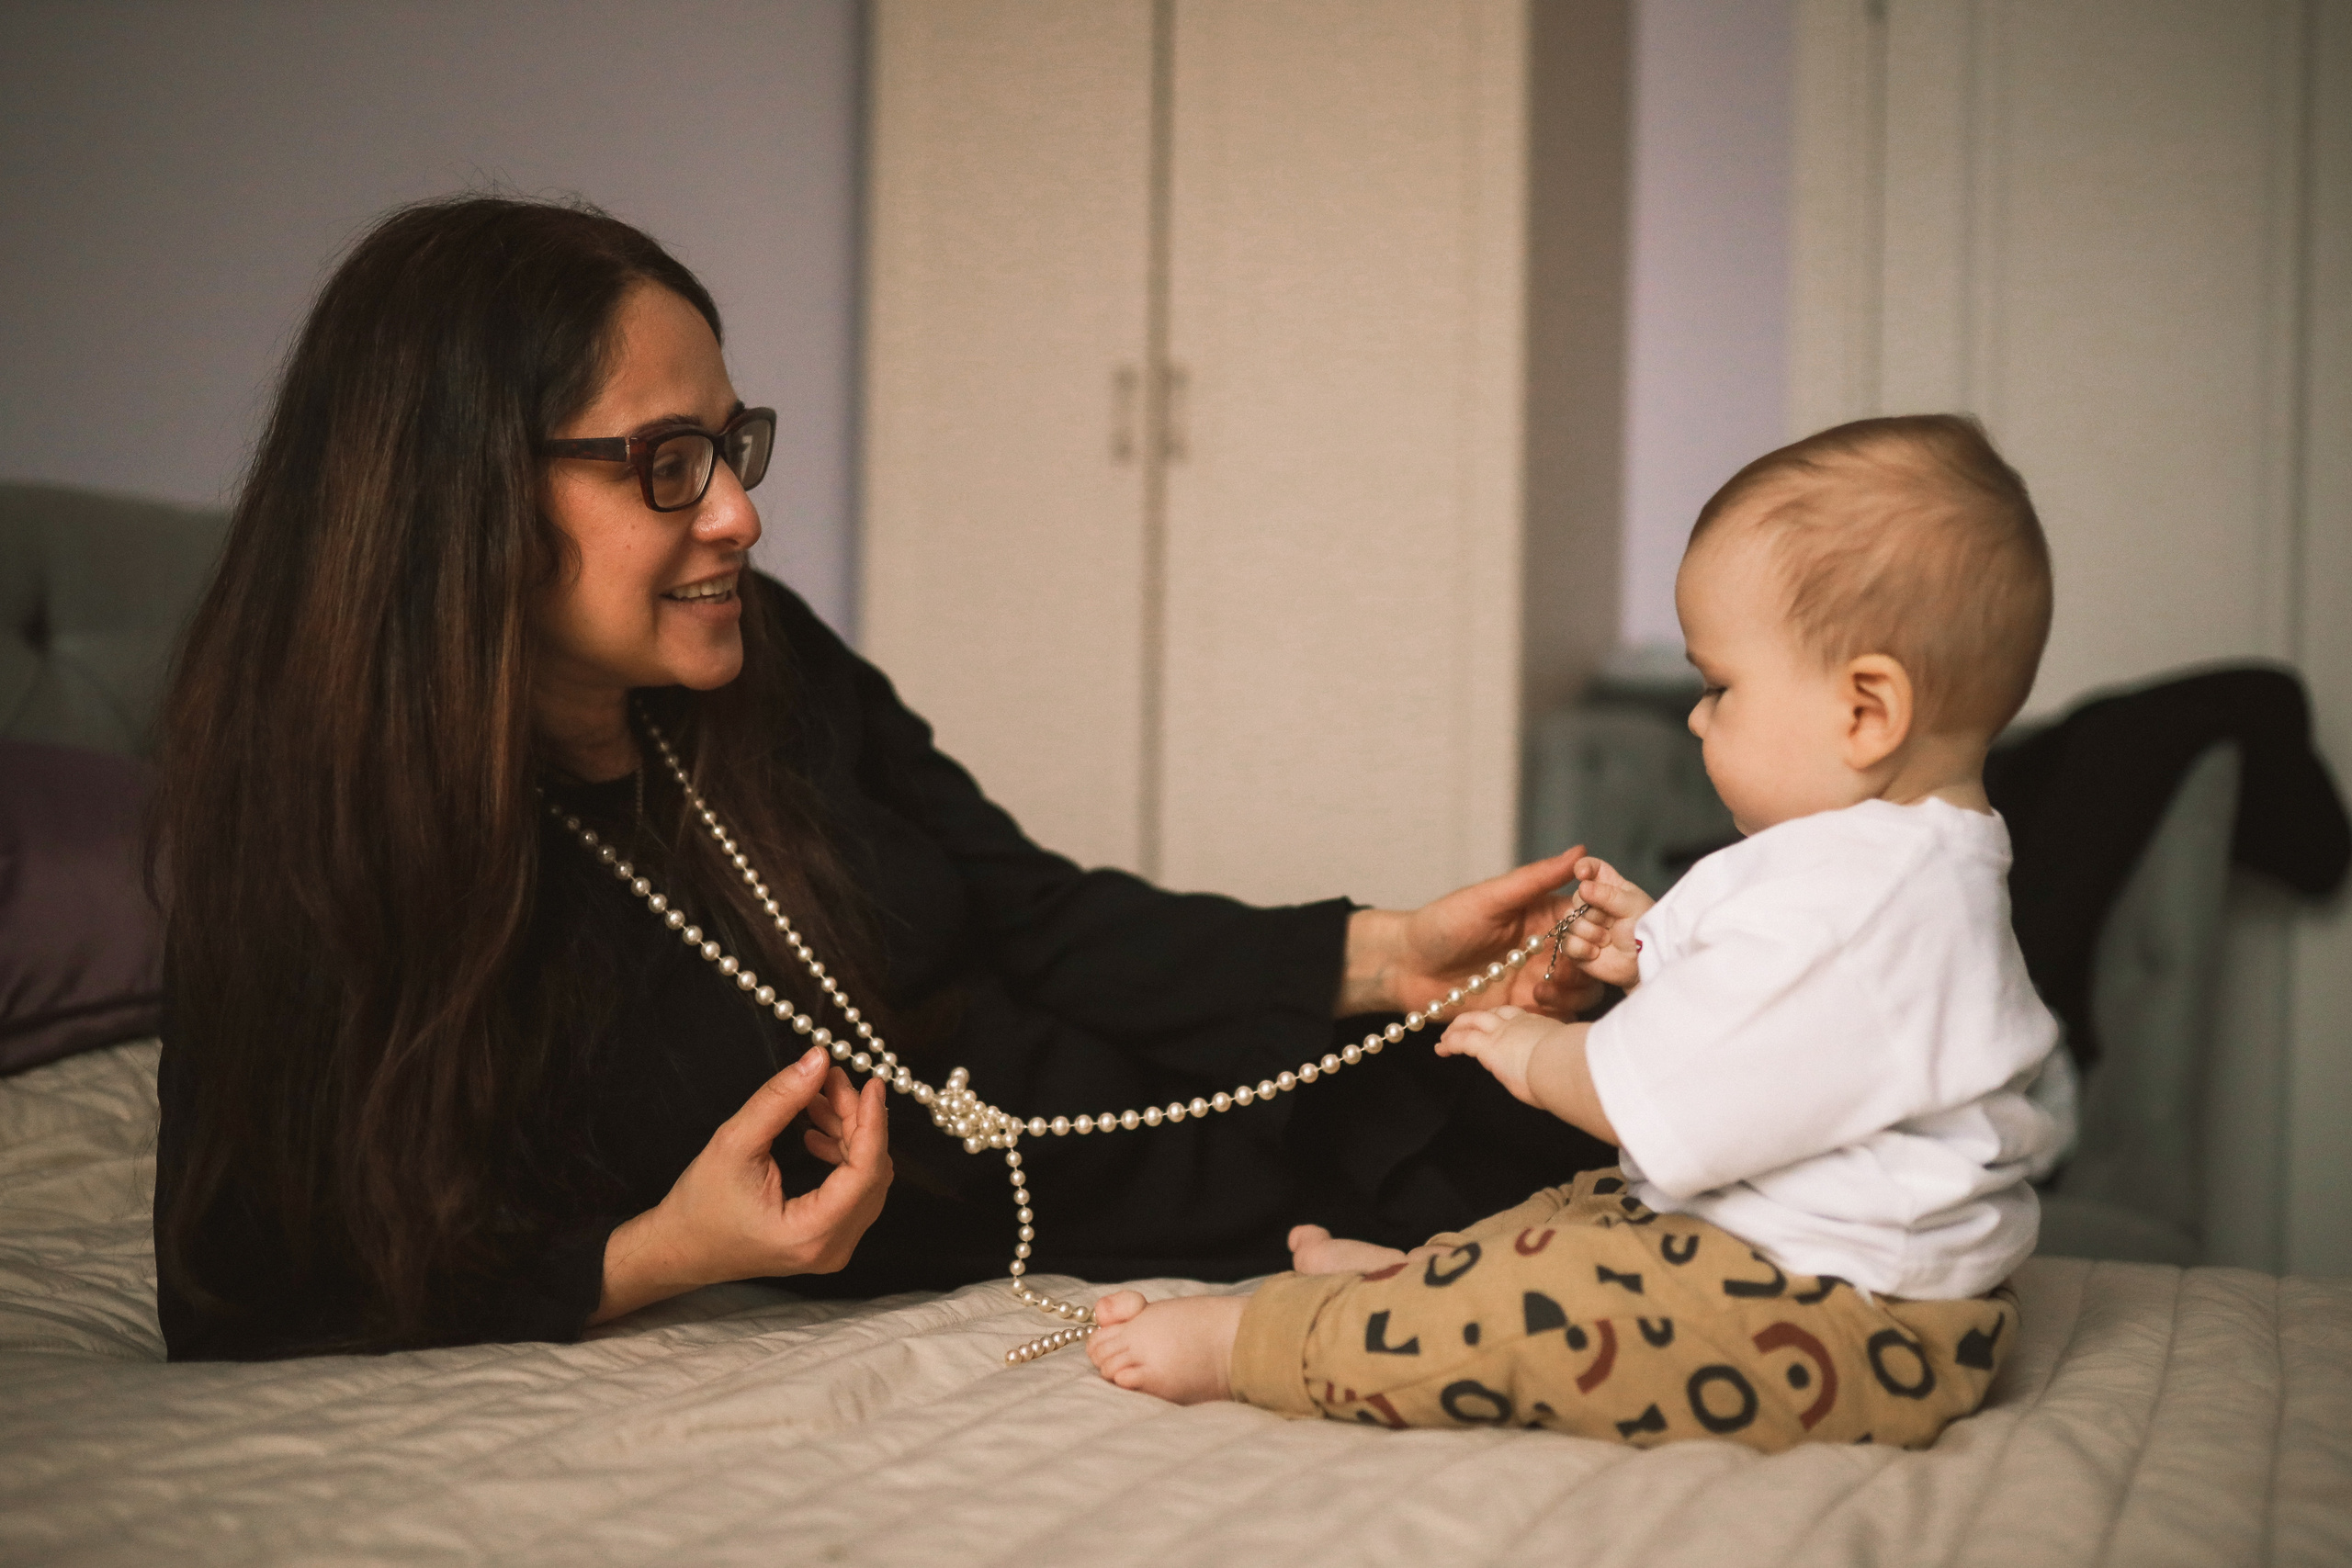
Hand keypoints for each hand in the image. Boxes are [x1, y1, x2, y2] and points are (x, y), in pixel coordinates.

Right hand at [593, 1047, 891, 1322]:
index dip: (873, 1122)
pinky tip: (816, 1132)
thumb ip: (780, 1099)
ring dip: (850, 1134)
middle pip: (871, 1173)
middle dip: (857, 1121)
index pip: (866, 1171)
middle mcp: (833, 1249)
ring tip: (818, 1100)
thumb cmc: (700, 1206)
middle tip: (832, 1082)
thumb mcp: (735, 1142)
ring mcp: (834, 1248)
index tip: (872, 1084)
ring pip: (866, 1180)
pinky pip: (854, 1191)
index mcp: (811, 1233)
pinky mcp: (829, 1239)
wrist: (681, 1249)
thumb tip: (818, 1060)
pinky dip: (843, 1155)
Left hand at [1340, 846, 1602, 1020]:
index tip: (1586, 931)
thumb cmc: (1441, 924)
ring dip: (1573, 991)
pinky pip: (1558, 1017)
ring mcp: (1539, 980)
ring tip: (1541, 990)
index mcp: (1545, 915)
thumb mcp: (1489, 898)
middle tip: (1565, 965)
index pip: (1590, 917)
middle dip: (1589, 964)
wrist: (1405, 967)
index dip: (1597, 924)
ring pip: (1583, 990)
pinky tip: (1532, 1007)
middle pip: (1594, 958)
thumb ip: (1535, 878)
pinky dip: (1556, 1015)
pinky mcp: (1526, 1011)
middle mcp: (1548, 948)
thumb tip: (1580, 852)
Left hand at [1437, 1006, 1615, 1143]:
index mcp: (1544, 1026)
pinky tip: (1442, 1049)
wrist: (1566, 1064)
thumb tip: (1584, 1073)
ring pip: (1474, 1023)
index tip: (1500, 1024)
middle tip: (1468, 1025)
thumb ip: (1571, 1060)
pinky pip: (1463, 1040)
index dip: (1506, 1018)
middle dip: (1480, 1018)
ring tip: (1447, 1038)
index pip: (1521, 1017)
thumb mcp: (1576, 1059)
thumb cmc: (1578, 1067)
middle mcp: (1522, 1023)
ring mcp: (1503, 1032)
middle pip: (1495, 1014)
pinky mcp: (1487, 1046)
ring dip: (1459, 1028)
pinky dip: (1451, 1043)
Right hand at [1555, 856, 1653, 989]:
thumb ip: (1608, 895)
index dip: (1585, 867)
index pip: (1594, 868)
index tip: (1582, 874)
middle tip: (1611, 923)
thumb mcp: (1632, 908)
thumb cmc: (1646, 934)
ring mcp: (1584, 926)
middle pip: (1577, 897)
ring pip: (1569, 921)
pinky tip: (1597, 952)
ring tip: (1608, 940)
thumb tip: (1583, 886)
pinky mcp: (1577, 947)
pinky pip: (1566, 942)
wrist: (1645, 966)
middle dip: (1592, 913)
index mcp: (1611, 888)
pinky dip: (1582, 949)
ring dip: (1590, 933)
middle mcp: (1595, 904)